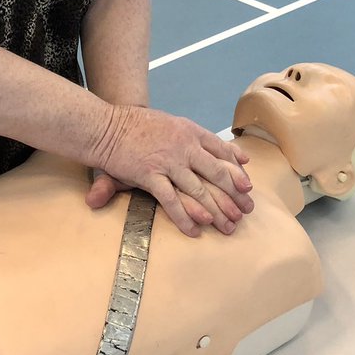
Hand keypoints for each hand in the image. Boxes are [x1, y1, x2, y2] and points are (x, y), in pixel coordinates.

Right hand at [89, 106, 253, 236]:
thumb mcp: (174, 124)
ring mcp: (168, 161)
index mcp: (190, 131)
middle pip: (216, 173)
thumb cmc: (139, 125)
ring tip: (227, 226)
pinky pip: (171, 201)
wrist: (107, 126)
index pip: (221, 151)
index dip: (236, 170)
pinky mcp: (149, 175)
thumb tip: (237, 155)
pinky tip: (195, 230)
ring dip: (215, 210)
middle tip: (246, 210)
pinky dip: (184, 217)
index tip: (247, 186)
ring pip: (198, 190)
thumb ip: (202, 139)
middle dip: (234, 194)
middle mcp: (184, 146)